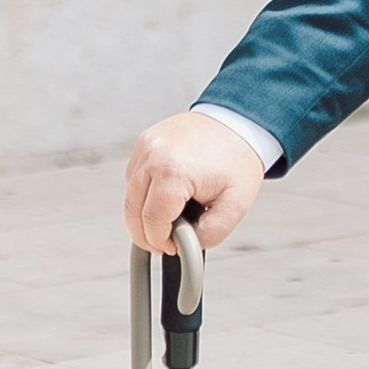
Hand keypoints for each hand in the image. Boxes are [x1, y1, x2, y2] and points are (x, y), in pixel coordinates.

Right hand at [124, 109, 267, 255]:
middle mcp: (152, 156)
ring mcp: (145, 146)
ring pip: (130, 195)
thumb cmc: (238, 160)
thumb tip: (184, 245)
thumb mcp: (235, 205)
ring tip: (169, 219)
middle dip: (145, 234)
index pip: (151, 221)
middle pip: (133, 210)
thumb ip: (210, 234)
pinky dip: (144, 193)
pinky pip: (134, 177)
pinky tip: (166, 196)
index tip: (173, 247)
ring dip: (144, 213)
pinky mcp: (144, 141)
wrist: (238, 121)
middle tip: (163, 244)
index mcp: (173, 172)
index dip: (160, 242)